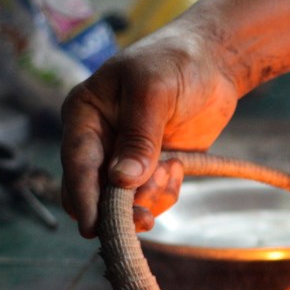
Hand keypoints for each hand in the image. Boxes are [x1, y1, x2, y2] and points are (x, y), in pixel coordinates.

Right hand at [60, 27, 239, 236]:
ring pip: (124, 202)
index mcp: (85, 115)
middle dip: (118, 209)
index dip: (84, 196)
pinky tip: (178, 168)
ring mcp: (125, 158)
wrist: (212, 65)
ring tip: (173, 168)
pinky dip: (165, 193)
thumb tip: (122, 180)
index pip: (77, 163)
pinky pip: (151, 198)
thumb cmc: (174, 64)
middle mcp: (99, 140)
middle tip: (144, 219)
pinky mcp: (151, 170)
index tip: (91, 225)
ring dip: (149, 198)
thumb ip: (140, 137)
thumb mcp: (153, 92)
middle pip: (93, 192)